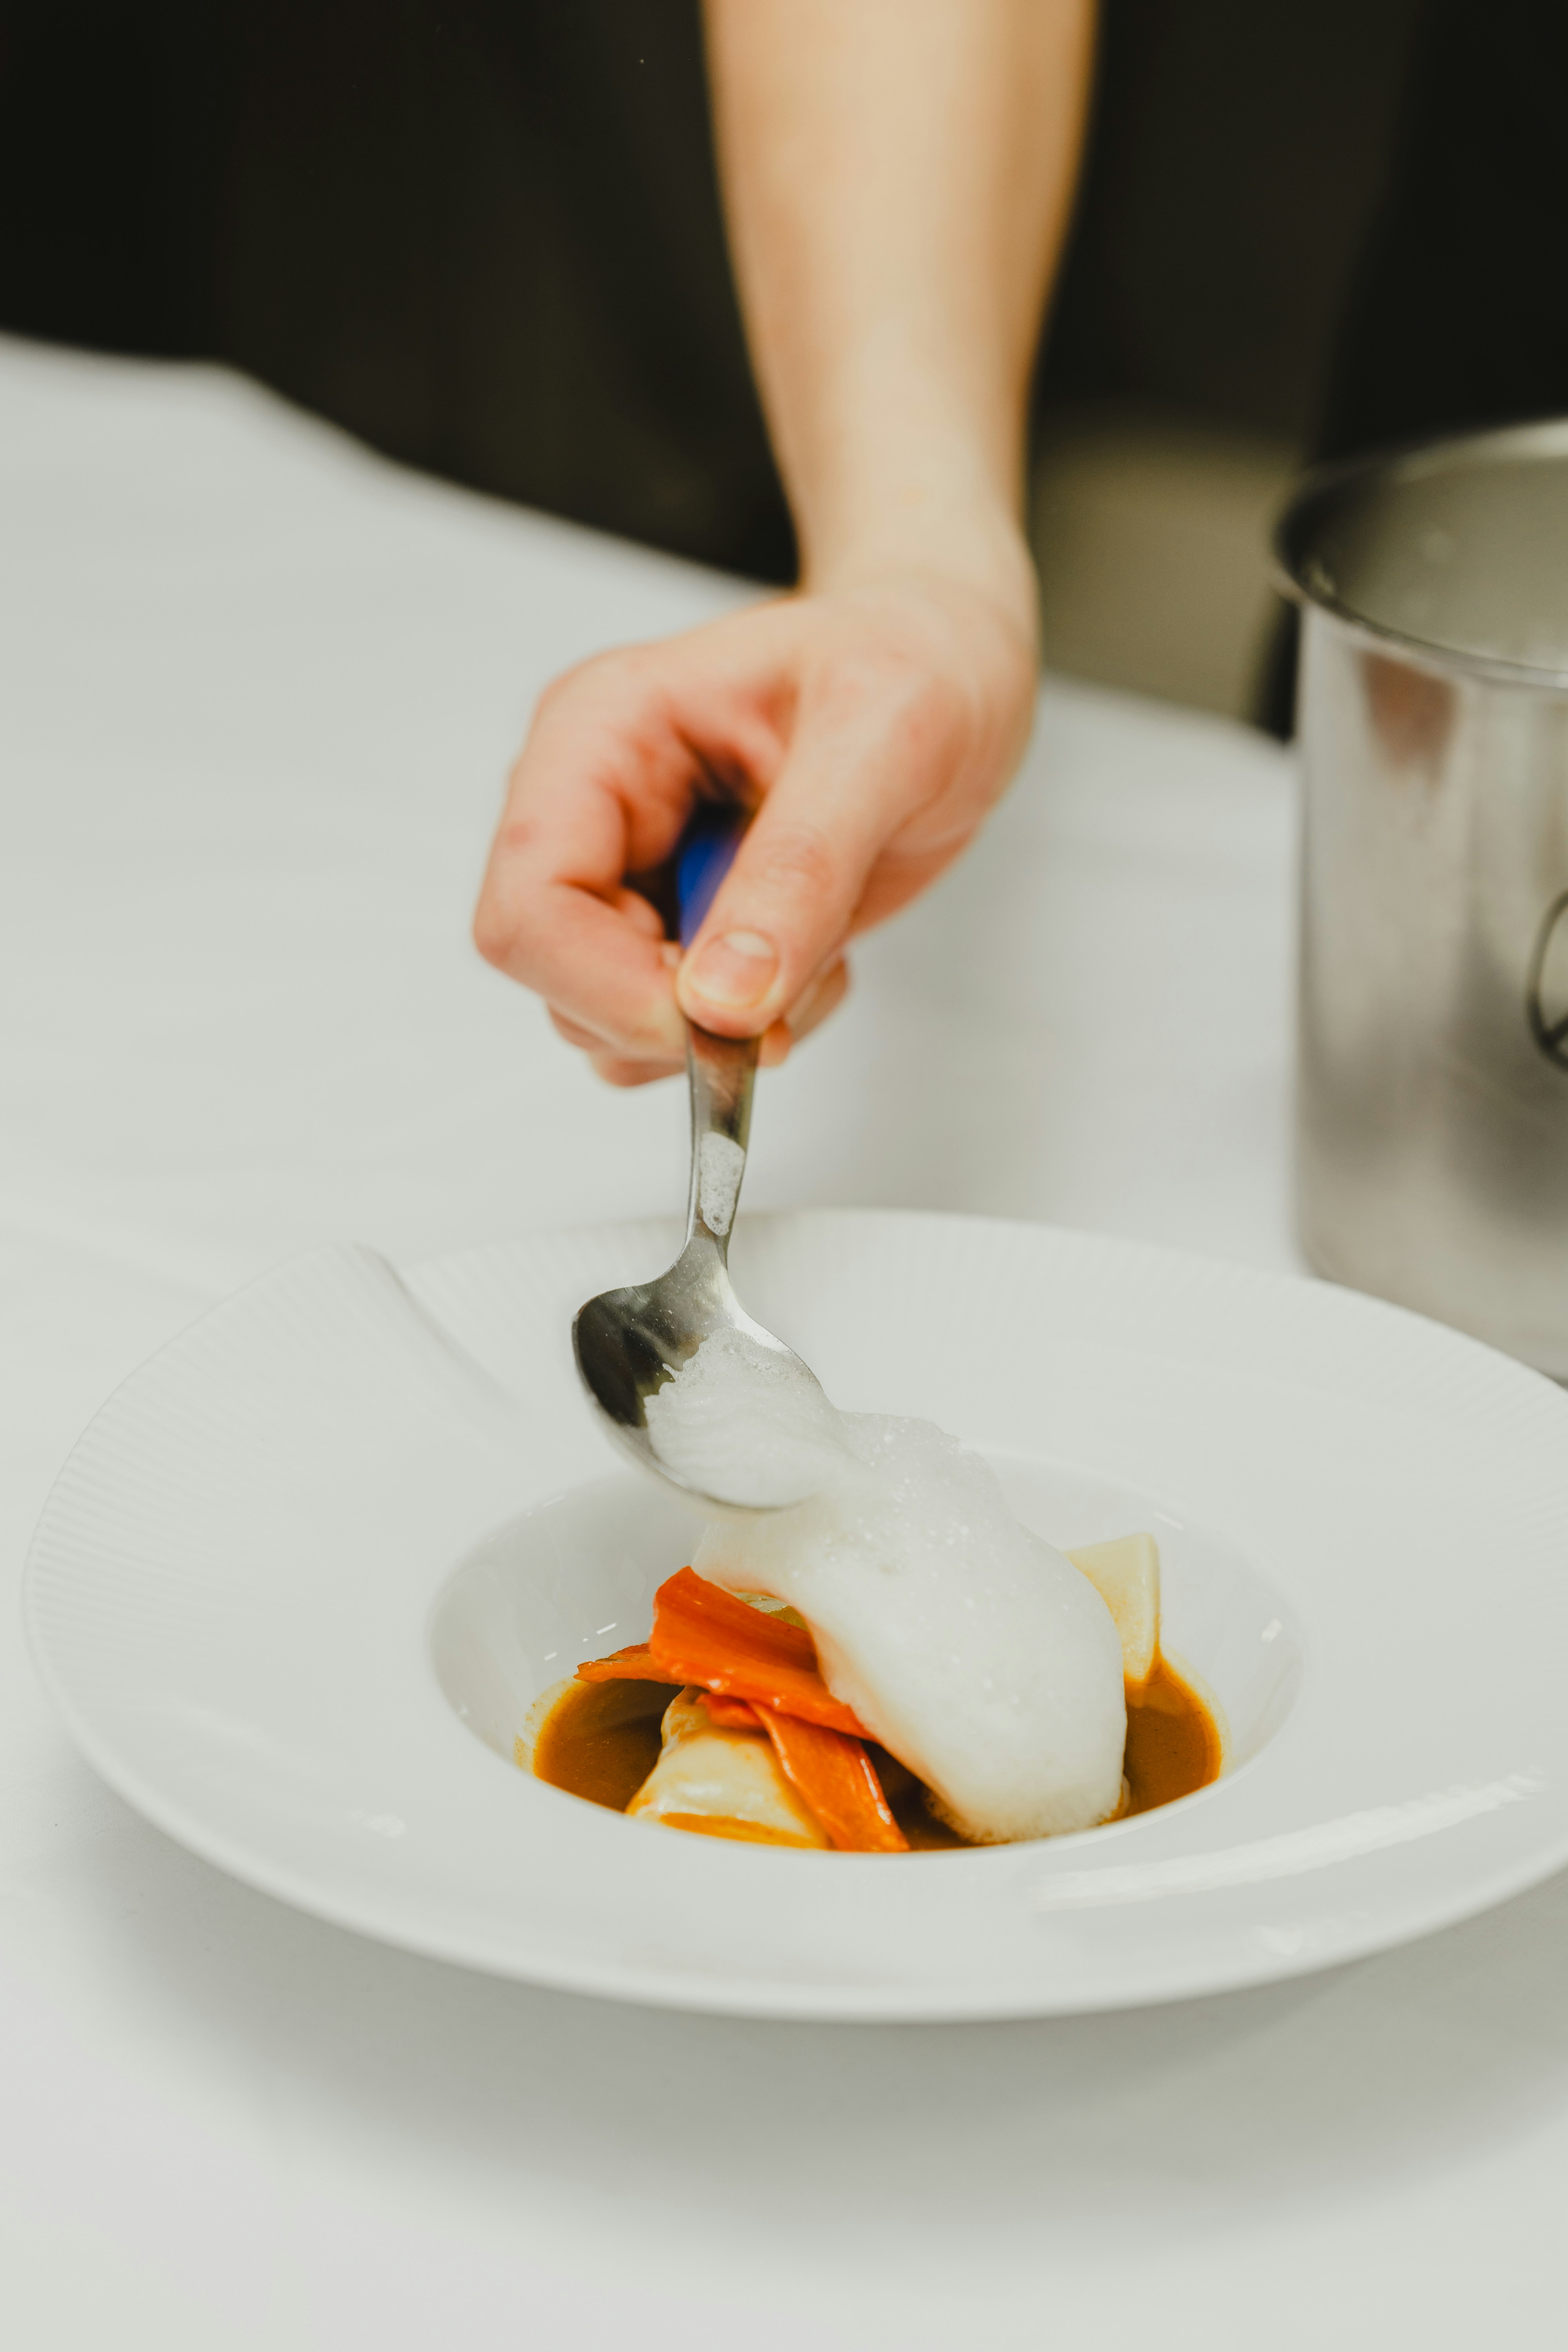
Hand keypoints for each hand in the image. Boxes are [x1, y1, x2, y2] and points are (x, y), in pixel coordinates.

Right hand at [473, 567, 1036, 1084]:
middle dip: (681, 1013)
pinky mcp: (673, 923)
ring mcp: (627, 872)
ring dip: (728, 1027)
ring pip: (614, 1027)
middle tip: (800, 967)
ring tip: (818, 938)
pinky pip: (676, 1031)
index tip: (726, 1016)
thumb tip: (721, 1001)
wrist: (948, 666)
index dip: (612, 992)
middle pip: (559, 982)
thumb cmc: (913, 661)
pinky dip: (754, 1027)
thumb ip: (799, 872)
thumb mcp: (883, 743)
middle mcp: (591, 809)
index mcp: (599, 733)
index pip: (529, 910)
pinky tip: (811, 947)